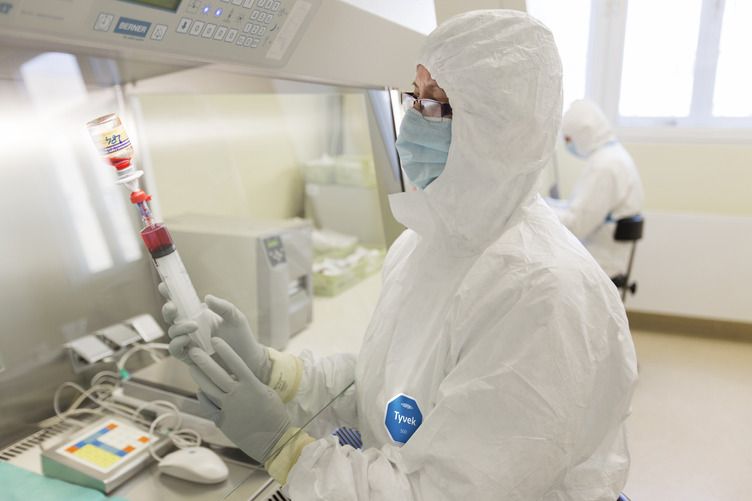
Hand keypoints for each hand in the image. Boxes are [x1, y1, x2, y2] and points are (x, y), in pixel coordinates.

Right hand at [159, 283, 271, 383]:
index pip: (181, 302)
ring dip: (178, 327)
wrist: (248, 359)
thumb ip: (223, 306)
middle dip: (168, 309)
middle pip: (171, 316)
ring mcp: (189, 342)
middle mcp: (191, 328)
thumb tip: (206, 298)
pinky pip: (176, 350)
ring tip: (193, 326)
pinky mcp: (190, 357)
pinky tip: (188, 339)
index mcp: (200, 315)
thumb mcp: (235, 317)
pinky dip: (178, 343)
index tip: (164, 285)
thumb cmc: (241, 336)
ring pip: (172, 332)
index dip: (170, 293)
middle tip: (173, 306)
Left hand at [188, 338, 289, 462]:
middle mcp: (237, 395)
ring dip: (199, 377)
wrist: (273, 441)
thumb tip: (240, 377)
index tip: (215, 340)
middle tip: (193, 351)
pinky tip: (200, 391)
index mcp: (252, 385)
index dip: (224, 350)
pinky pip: (208, 406)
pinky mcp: (222, 421)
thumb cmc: (275, 416)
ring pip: (208, 389)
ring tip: (192, 367)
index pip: (235, 363)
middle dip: (203, 361)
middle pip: (216, 374)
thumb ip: (252, 383)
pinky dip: (203, 397)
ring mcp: (228, 408)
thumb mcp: (267, 393)